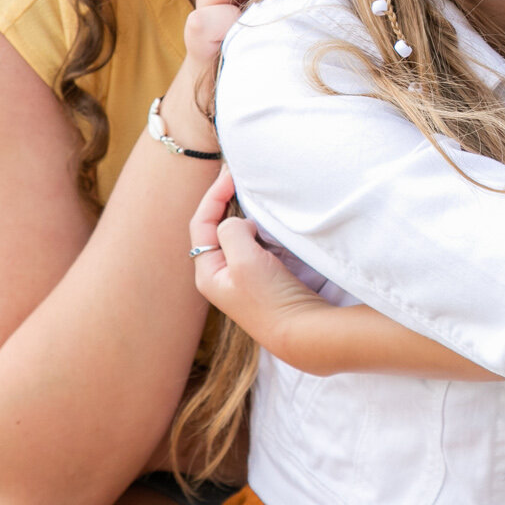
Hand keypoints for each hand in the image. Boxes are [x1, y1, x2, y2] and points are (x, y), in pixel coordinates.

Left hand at [189, 167, 326, 347]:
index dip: (214, 194)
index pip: (201, 223)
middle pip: (216, 227)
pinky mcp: (265, 277)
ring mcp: (243, 276)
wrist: (303, 331)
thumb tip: (237, 221)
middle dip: (226, 200)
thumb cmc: (271, 299)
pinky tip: (271, 218)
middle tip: (240, 175)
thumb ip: (231, 232)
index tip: (231, 173)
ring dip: (245, 213)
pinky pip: (256, 243)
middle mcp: (221, 275)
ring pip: (238, 234)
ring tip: (255, 192)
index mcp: (208, 273)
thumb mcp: (244, 260)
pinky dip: (261, 227)